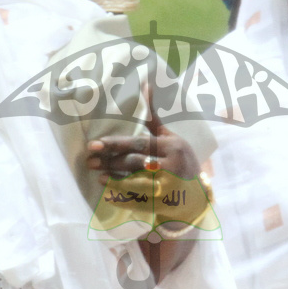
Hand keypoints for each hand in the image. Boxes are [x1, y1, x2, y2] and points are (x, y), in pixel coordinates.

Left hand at [92, 114, 201, 281]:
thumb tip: (145, 85)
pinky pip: (140, 199)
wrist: (197, 196)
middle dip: (110, 160)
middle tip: (89, 159)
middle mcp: (172, 165)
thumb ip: (154, 119)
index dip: (116, 144)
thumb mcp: (173, 139)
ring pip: (136, 180)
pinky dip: (122, 194)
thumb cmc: (181, 161)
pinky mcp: (166, 203)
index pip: (140, 143)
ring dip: (114, 177)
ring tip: (96, 172)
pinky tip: (108, 190)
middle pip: (135, 161)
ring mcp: (169, 186)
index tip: (95, 144)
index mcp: (173, 146)